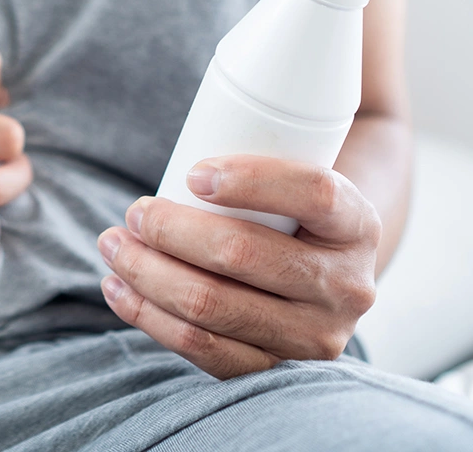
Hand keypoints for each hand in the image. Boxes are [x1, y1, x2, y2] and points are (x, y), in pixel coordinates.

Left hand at [97, 155, 380, 378]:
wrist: (327, 272)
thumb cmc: (294, 209)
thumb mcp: (305, 174)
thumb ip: (269, 143)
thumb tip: (213, 103)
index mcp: (359, 224)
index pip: (314, 192)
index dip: (251, 179)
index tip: (192, 172)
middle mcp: (348, 286)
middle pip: (244, 255)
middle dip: (171, 230)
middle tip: (134, 211)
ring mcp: (314, 337)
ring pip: (212, 307)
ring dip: (147, 273)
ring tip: (113, 244)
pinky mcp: (276, 368)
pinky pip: (203, 351)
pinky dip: (150, 318)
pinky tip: (119, 290)